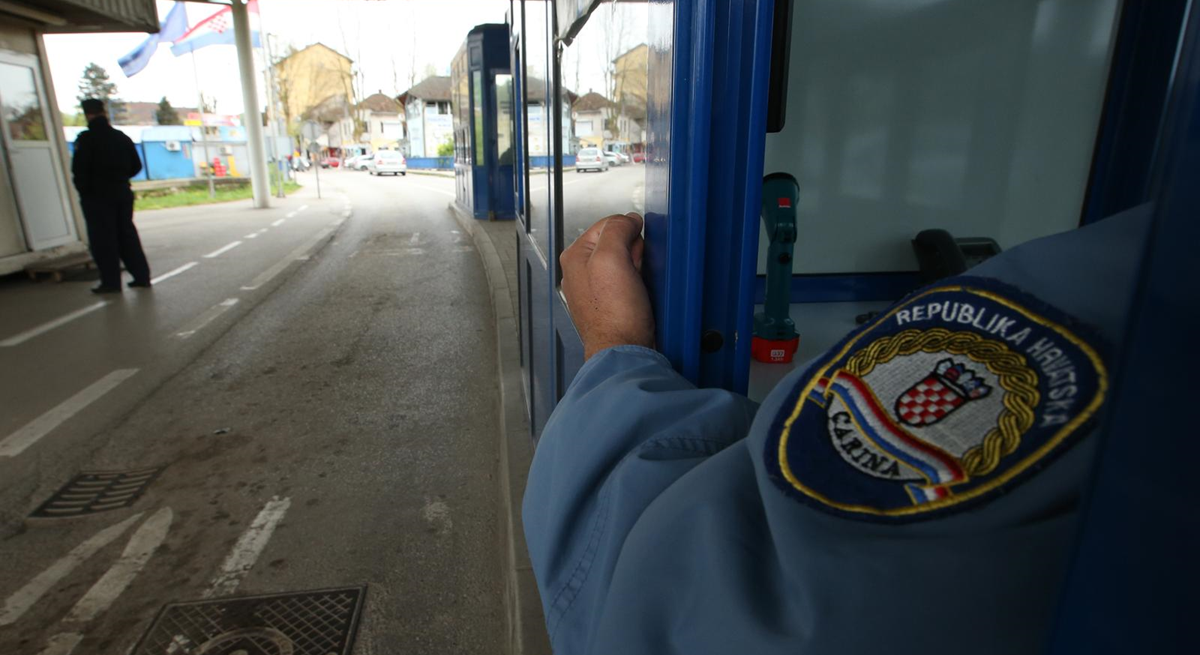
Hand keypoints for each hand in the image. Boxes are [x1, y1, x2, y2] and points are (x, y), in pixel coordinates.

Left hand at [560, 213, 654, 359]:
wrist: (623, 351)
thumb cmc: (614, 313)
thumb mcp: (612, 258)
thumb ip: (617, 230)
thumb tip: (629, 219)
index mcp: (575, 255)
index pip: (607, 224)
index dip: (628, 231)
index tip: (636, 248)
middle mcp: (580, 271)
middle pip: (616, 243)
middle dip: (633, 253)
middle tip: (634, 271)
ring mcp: (594, 288)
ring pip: (624, 262)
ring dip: (637, 268)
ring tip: (637, 286)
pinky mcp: (609, 303)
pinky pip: (627, 281)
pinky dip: (637, 283)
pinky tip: (639, 295)